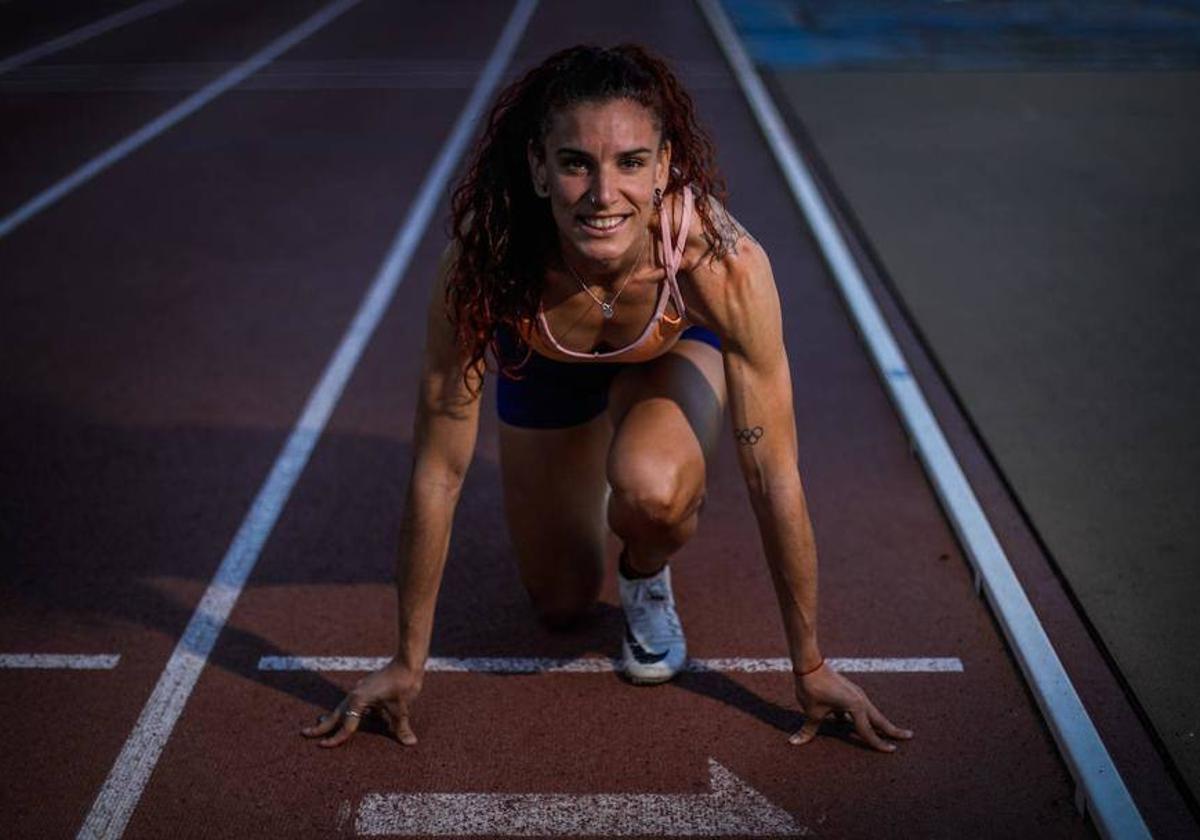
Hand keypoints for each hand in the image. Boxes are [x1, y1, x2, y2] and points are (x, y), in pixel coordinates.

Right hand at [301, 660, 422, 747]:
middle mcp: (356, 694)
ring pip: (343, 708)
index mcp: (359, 700)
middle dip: (321, 726)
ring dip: (333, 718)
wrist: (408, 661)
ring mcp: (361, 690)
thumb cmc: (403, 683)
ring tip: (320, 725)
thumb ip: (401, 727)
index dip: (336, 738)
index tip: (324, 746)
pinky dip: (350, 712)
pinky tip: (353, 717)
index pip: (346, 725)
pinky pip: (355, 704)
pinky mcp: (367, 688)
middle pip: (335, 714)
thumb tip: (411, 742)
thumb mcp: (402, 708)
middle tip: (304, 733)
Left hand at [790, 661, 912, 752]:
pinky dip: (862, 718)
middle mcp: (860, 700)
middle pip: (879, 720)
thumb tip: (794, 742)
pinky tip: (854, 725)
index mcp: (855, 707)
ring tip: (890, 732)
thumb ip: (808, 730)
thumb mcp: (812, 712)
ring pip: (870, 714)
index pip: (867, 731)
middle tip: (909, 736)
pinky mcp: (848, 692)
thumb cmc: (812, 688)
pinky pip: (859, 709)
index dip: (878, 744)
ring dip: (879, 724)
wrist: (809, 663)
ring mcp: (855, 695)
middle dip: (892, 730)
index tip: (892, 751)